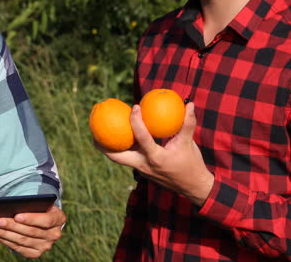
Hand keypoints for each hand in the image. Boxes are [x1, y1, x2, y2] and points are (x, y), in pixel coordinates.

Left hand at [0, 204, 65, 257]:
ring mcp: (46, 246)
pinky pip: (19, 249)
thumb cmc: (38, 207)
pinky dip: (5, 241)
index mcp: (59, 218)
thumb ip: (29, 204)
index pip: (46, 220)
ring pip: (23, 241)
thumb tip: (9, 207)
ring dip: (5, 234)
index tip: (16, 215)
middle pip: (31, 232)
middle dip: (12, 226)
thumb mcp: (38, 203)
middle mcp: (55, 234)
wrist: (41, 220)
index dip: (31, 219)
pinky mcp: (35, 253)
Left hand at [96, 102, 213, 205]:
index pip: (142, 137)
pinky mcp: (142, 173)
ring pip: (119, 160)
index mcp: (156, 157)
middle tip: (96, 129)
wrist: (193, 187)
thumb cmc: (191, 163)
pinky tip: (118, 139)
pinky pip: (128, 160)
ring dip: (108, 149)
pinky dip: (121, 150)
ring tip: (99, 135)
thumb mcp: (189, 142)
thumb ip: (188, 123)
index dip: (136, 121)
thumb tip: (190, 104)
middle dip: (104, 144)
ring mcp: (141, 171)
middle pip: (117, 156)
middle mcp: (144, 165)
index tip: (134, 107)